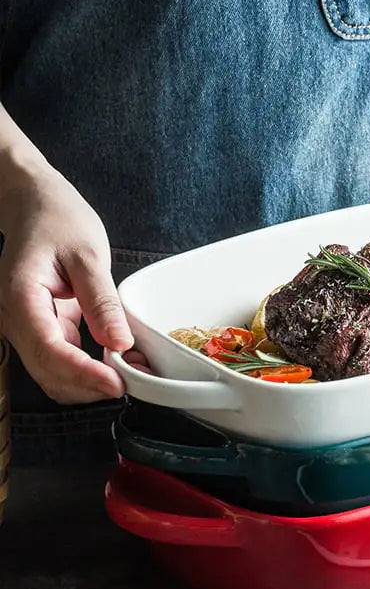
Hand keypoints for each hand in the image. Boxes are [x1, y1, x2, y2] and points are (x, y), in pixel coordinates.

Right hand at [0, 161, 132, 402]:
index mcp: (21, 296)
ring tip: (130, 377)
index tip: (118, 384)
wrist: (32, 202)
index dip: (83, 373)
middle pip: (48, 371)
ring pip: (51, 373)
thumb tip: (119, 343)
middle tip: (134, 383)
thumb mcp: (87, 255)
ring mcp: (25, 325)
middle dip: (89, 386)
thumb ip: (101, 302)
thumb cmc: (57, 219)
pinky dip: (86, 370)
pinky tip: (117, 366)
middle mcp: (15, 318)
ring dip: (88, 384)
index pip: (49, 349)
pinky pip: (59, 359)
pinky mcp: (42, 326)